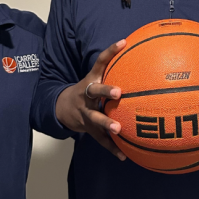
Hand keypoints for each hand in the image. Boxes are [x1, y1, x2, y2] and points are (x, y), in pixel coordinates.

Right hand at [55, 39, 126, 160]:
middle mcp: (86, 96)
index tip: (123, 42)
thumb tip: (137, 53)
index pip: (100, 61)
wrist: (62, 108)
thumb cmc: (88, 90)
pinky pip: (100, 140)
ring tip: (118, 129)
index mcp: (91, 81)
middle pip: (94, 91)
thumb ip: (113, 68)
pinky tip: (123, 156)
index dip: (110, 51)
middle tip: (119, 92)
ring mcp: (85, 113)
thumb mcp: (95, 77)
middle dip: (105, 91)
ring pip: (95, 118)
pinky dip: (112, 148)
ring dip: (106, 124)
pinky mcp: (88, 129)